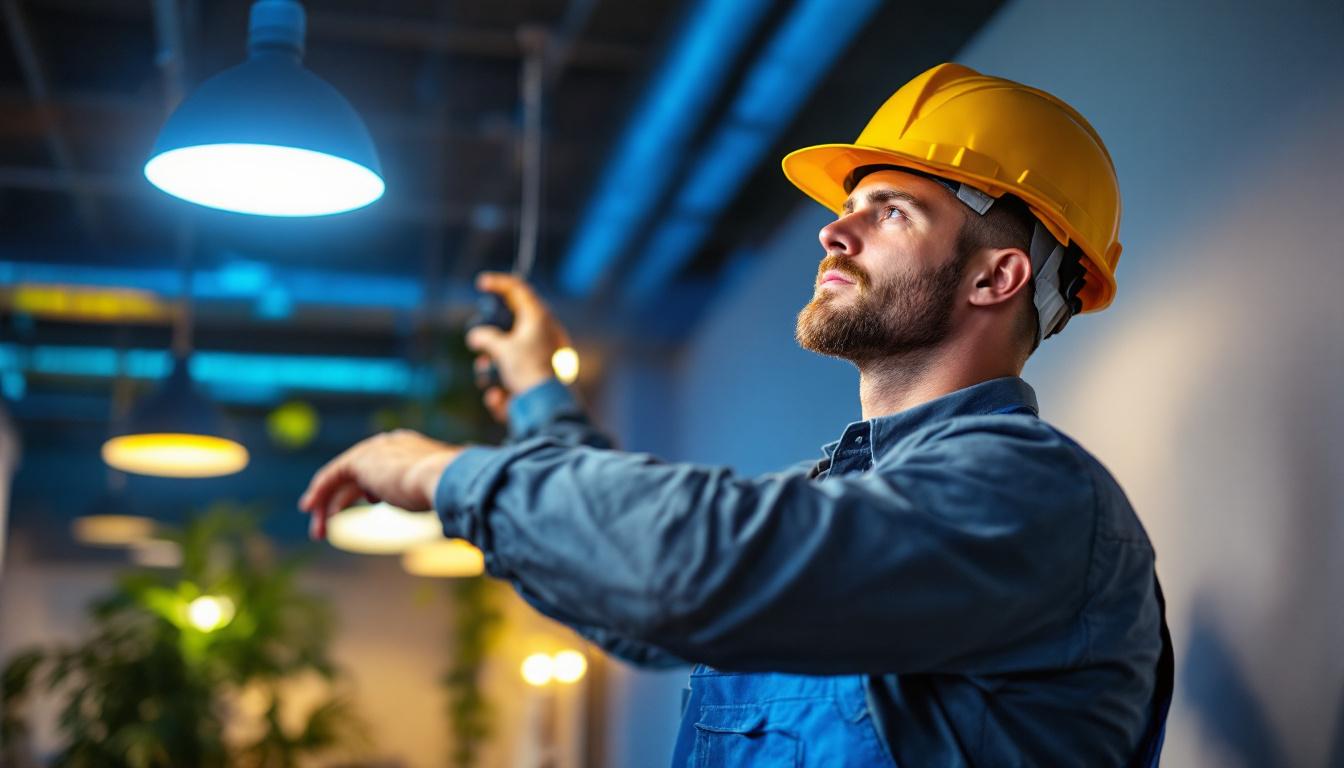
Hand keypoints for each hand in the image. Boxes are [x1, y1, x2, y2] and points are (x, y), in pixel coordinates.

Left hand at [298, 429, 461, 539]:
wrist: (446, 477)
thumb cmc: (451, 490)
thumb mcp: (439, 492)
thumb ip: (436, 496)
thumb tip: (450, 513)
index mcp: (411, 448)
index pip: (382, 466)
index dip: (370, 484)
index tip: (366, 501)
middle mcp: (391, 444)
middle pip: (358, 473)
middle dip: (344, 498)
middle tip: (331, 521)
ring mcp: (375, 450)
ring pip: (342, 478)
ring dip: (327, 504)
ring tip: (319, 530)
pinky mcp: (360, 460)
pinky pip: (333, 476)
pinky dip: (320, 492)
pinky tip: (311, 509)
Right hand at [467, 272, 570, 422]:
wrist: (548, 407)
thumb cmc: (529, 371)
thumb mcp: (503, 349)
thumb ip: (486, 338)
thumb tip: (475, 337)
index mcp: (540, 319)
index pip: (519, 290)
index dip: (499, 283)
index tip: (481, 283)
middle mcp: (545, 334)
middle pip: (513, 324)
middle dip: (492, 337)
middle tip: (479, 343)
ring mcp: (545, 356)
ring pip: (512, 353)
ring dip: (494, 364)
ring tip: (485, 374)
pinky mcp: (542, 378)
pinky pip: (517, 377)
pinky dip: (505, 387)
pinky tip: (499, 398)